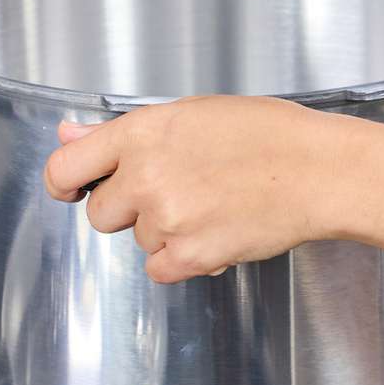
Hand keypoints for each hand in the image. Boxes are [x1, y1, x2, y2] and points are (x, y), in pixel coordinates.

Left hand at [44, 96, 353, 282]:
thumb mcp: (191, 114)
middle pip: (102, 214)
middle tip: (176, 192)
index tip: (73, 191)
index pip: (66, 168)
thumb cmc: (269, 136)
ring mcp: (166, 218)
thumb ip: (123, 133)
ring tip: (212, 205)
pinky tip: (215, 231)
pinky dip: (183, 260)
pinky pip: (160, 269)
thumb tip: (70, 137)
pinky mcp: (188, 256)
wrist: (318, 172)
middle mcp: (146, 175)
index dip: (65, 185)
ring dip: (166, 232)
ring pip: (139, 241)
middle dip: (130, 210)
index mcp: (142, 132)